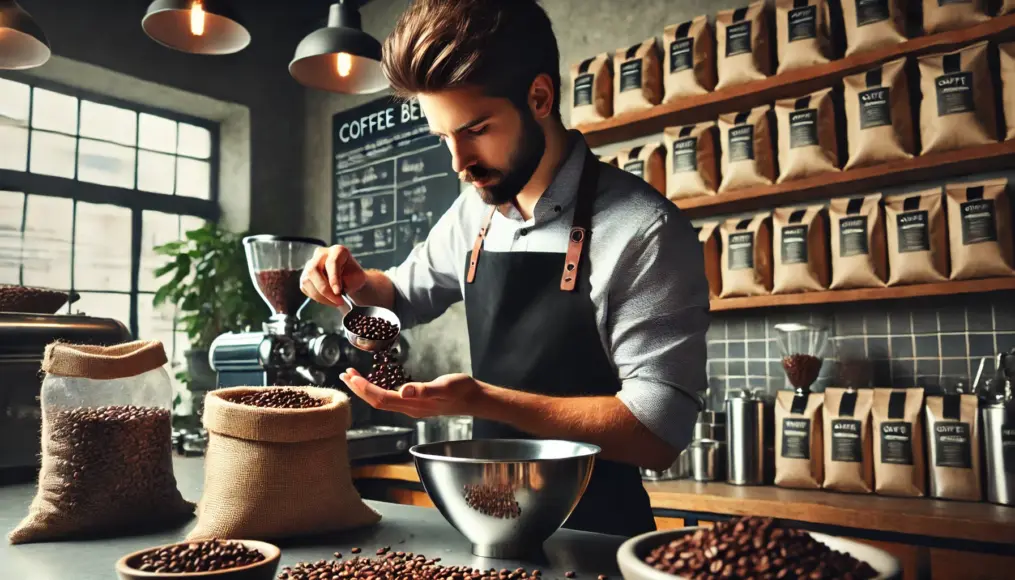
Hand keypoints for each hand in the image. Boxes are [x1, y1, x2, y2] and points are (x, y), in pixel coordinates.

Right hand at [300, 245, 366, 308]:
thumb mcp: (357, 278)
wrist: (349, 280)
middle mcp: (321, 254)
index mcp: (337, 251)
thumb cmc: (354, 277)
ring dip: (321, 296)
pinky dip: (317, 298)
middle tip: (337, 301)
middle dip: (324, 289)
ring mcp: (310, 264)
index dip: (333, 278)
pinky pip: (306, 288)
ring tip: (335, 303)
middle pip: (314, 270)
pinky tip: (328, 300)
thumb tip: (335, 291)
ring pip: (307, 280)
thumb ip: (348, 282)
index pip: (331, 262)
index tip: (338, 292)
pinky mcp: (305, 276)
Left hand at [339, 369, 481, 418]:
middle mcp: (408, 408)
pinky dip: (376, 389)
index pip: (381, 398)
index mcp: (413, 405)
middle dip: (358, 389)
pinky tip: (373, 382)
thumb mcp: (445, 386)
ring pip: (381, 400)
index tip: (352, 376)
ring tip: (352, 377)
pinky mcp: (414, 402)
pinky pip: (389, 398)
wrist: (473, 399)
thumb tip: (404, 391)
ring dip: (365, 389)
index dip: (365, 388)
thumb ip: (424, 390)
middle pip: (376, 401)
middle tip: (344, 374)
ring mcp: (411, 407)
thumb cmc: (461, 390)